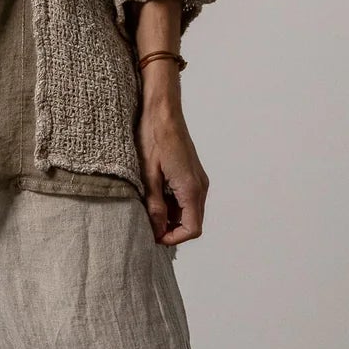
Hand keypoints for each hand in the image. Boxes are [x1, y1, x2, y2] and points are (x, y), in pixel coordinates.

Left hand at [135, 80, 209, 245]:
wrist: (162, 110)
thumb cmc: (152, 137)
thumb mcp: (148, 175)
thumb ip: (154, 206)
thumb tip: (157, 230)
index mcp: (191, 188)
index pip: (192, 229)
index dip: (173, 238)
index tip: (153, 235)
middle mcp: (200, 185)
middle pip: (193, 222)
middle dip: (171, 228)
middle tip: (147, 222)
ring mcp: (198, 178)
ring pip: (190, 210)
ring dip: (171, 215)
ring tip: (148, 205)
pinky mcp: (192, 172)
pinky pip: (187, 197)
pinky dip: (173, 203)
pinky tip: (155, 192)